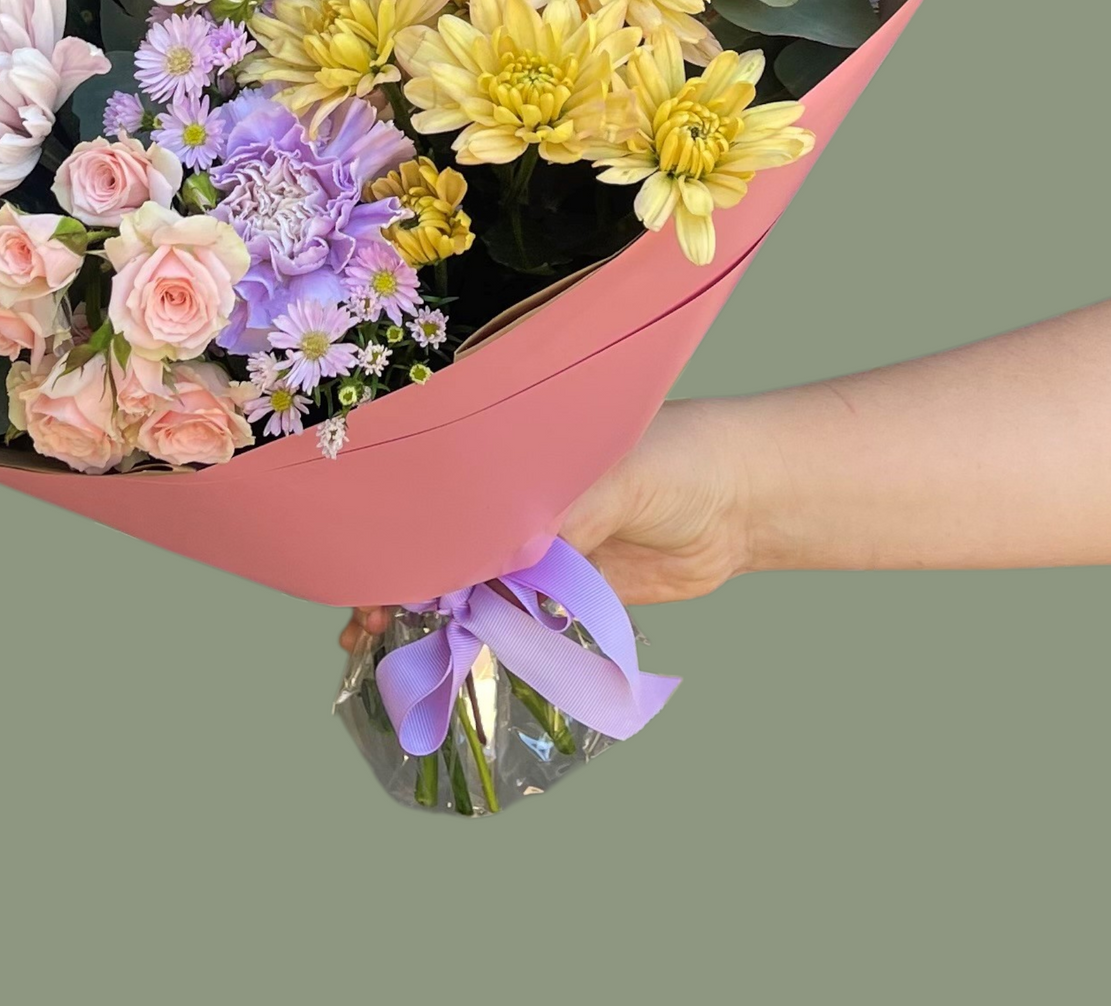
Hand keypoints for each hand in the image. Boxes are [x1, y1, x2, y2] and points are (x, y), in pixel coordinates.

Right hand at [338, 399, 756, 651]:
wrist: (745, 501)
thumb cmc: (676, 457)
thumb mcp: (606, 475)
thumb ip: (552, 520)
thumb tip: (495, 570)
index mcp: (510, 451)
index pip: (438, 496)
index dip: (400, 537)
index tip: (367, 575)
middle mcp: (513, 498)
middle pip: (442, 545)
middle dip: (400, 586)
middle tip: (365, 632)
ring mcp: (538, 546)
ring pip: (469, 587)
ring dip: (432, 621)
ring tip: (388, 655)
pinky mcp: (567, 590)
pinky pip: (514, 618)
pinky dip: (480, 639)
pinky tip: (448, 659)